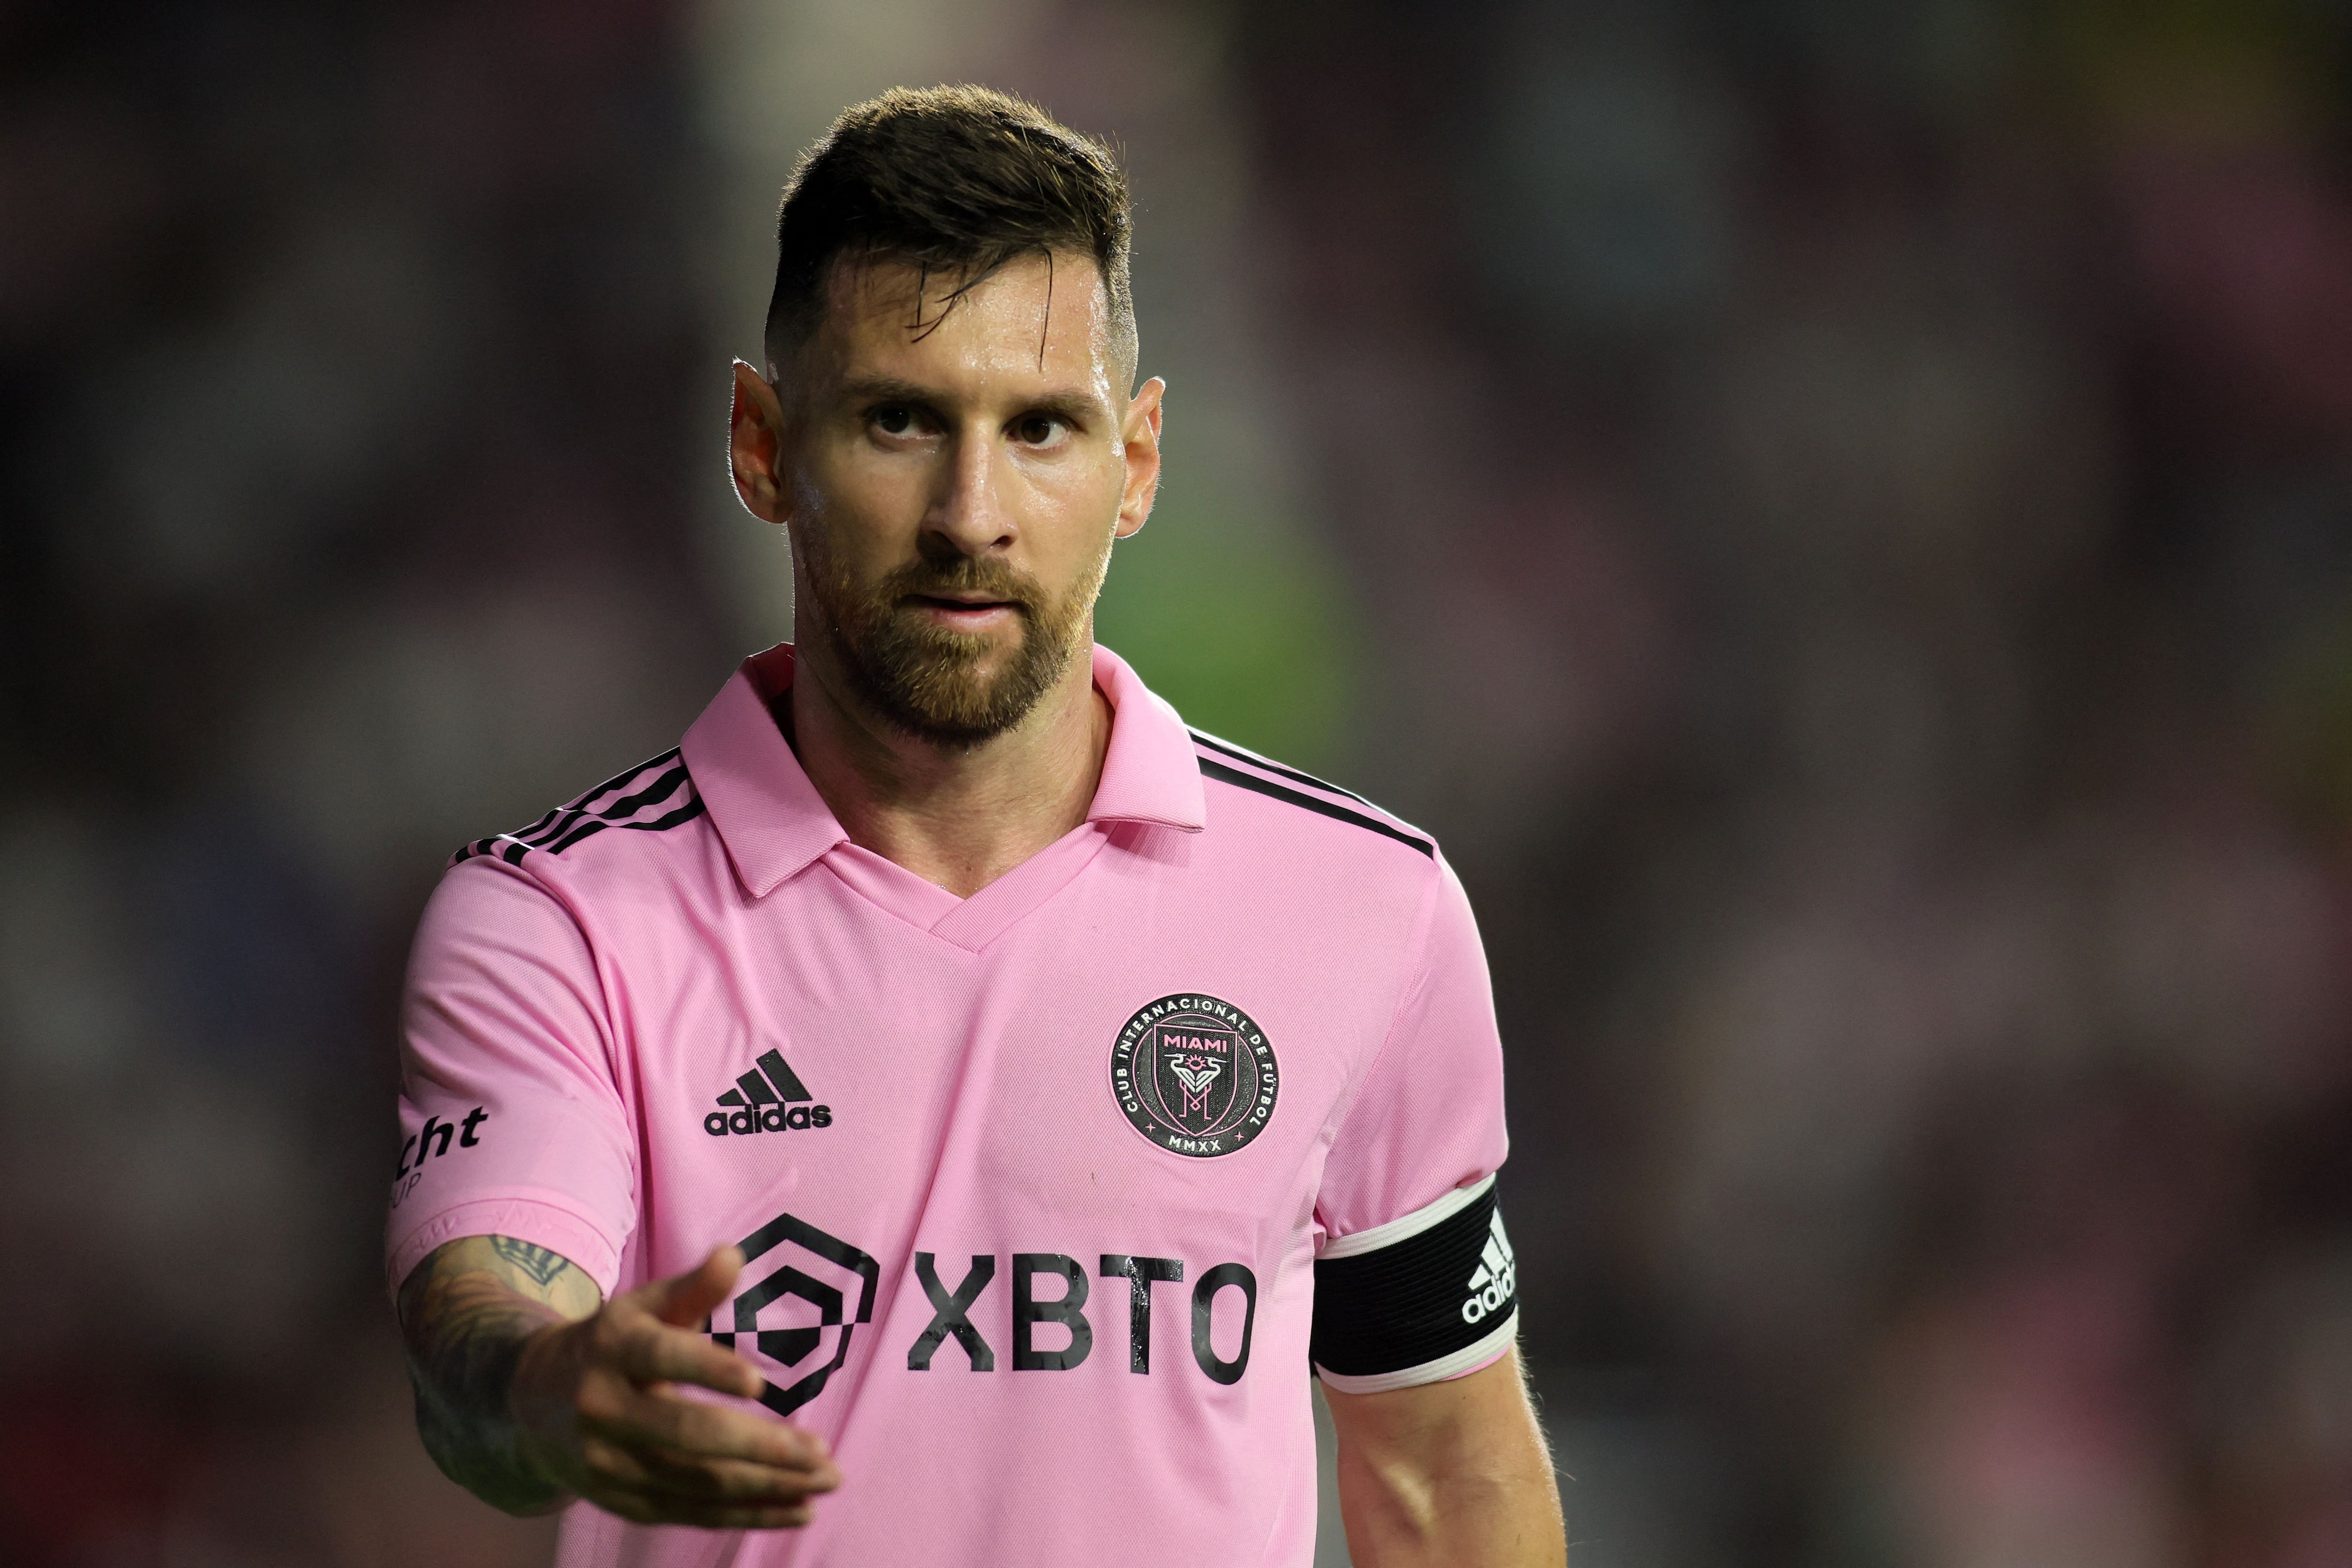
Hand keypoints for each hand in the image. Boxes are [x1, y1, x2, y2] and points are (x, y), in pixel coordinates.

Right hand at [507, 1245, 839, 1527]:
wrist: (531, 1402)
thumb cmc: (611, 1344)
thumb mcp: (643, 1308)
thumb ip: (693, 1287)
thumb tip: (734, 1254)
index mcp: (611, 1350)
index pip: (661, 1358)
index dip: (708, 1369)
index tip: (759, 1381)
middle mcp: (603, 1411)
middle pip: (684, 1434)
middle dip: (758, 1446)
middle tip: (821, 1450)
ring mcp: (610, 1465)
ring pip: (695, 1483)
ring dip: (766, 1487)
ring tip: (825, 1479)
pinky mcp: (624, 1503)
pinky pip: (693, 1514)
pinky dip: (748, 1515)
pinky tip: (797, 1510)